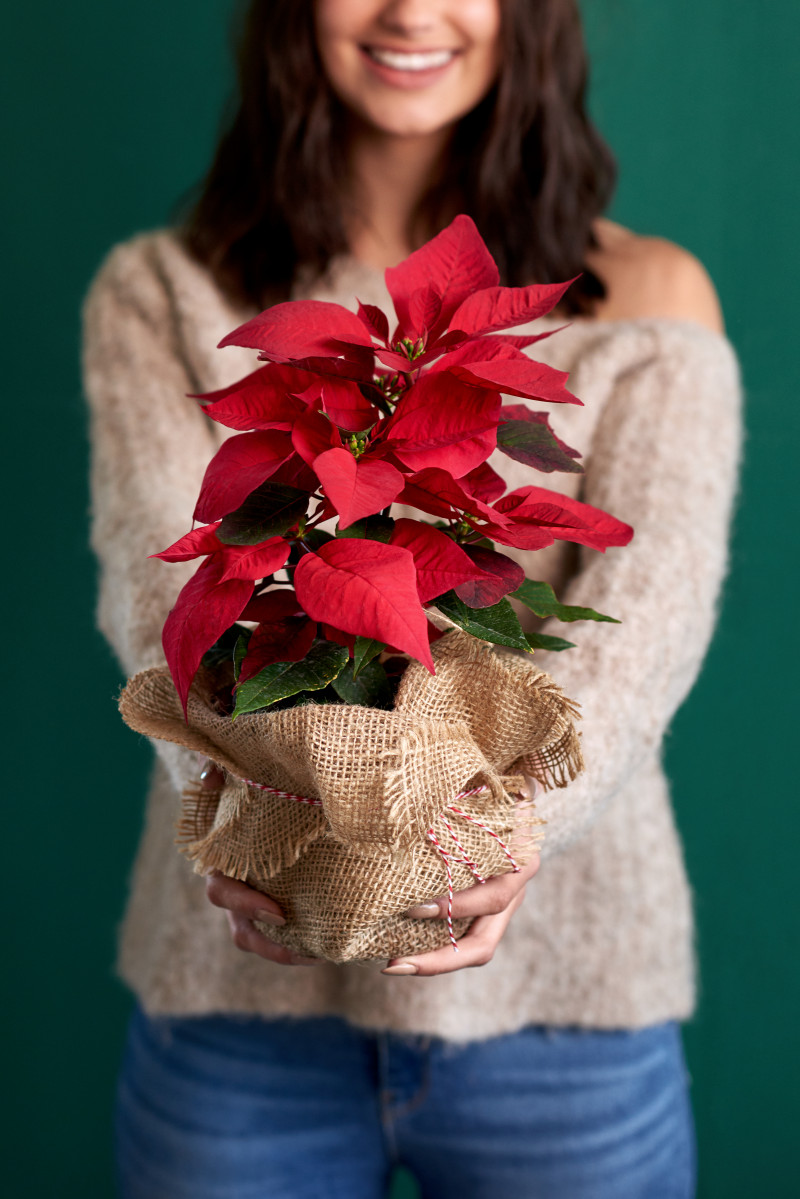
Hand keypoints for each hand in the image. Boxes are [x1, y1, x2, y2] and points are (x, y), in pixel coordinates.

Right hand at [200, 762, 319, 966]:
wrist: (250, 784)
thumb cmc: (238, 777)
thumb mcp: (228, 768)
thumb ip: (217, 770)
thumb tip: (211, 780)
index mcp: (220, 860)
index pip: (222, 891)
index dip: (245, 905)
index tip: (278, 912)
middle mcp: (234, 885)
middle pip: (242, 929)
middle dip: (270, 945)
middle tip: (307, 949)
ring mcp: (255, 895)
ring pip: (262, 936)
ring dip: (288, 951)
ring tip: (322, 955)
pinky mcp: (278, 895)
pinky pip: (285, 927)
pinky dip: (302, 937)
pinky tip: (333, 940)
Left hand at [382, 776, 541, 976]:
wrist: (514, 783)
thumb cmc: (489, 781)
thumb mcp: (481, 784)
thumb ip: (458, 797)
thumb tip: (416, 801)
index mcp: (519, 858)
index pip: (491, 897)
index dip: (454, 906)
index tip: (411, 907)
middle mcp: (516, 888)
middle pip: (483, 943)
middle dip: (438, 960)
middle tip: (393, 963)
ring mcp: (504, 902)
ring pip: (475, 948)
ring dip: (434, 961)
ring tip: (392, 964)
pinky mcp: (488, 907)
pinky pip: (465, 937)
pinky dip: (436, 946)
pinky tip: (401, 947)